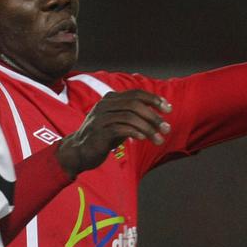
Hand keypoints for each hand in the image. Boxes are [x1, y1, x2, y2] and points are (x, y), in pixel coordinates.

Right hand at [55, 90, 171, 176]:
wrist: (79, 152)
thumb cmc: (103, 137)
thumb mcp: (119, 122)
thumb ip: (134, 116)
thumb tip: (158, 116)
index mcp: (110, 99)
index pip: (136, 94)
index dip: (154, 99)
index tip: (168, 109)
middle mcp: (104, 105)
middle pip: (134, 104)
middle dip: (153, 116)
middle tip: (166, 128)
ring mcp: (100, 118)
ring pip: (129, 117)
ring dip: (148, 128)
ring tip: (159, 139)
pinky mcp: (98, 132)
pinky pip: (120, 128)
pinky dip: (134, 132)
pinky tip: (143, 139)